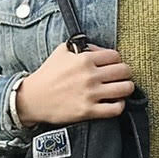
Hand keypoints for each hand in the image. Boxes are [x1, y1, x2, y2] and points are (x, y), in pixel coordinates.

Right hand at [16, 42, 133, 125]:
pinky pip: (116, 109)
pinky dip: (119, 105)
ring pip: (125, 89)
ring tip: (120, 90)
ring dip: (126, 89)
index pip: (116, 56)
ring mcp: (90, 94)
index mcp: (84, 59)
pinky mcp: (88, 111)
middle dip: (125, 74)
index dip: (117, 60)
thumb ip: (80, 47)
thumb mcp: (61, 52)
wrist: (33, 99)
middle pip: (124, 71)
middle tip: (120, 78)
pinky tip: (114, 103)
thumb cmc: (47, 75)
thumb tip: (98, 50)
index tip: (113, 66)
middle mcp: (90, 75)